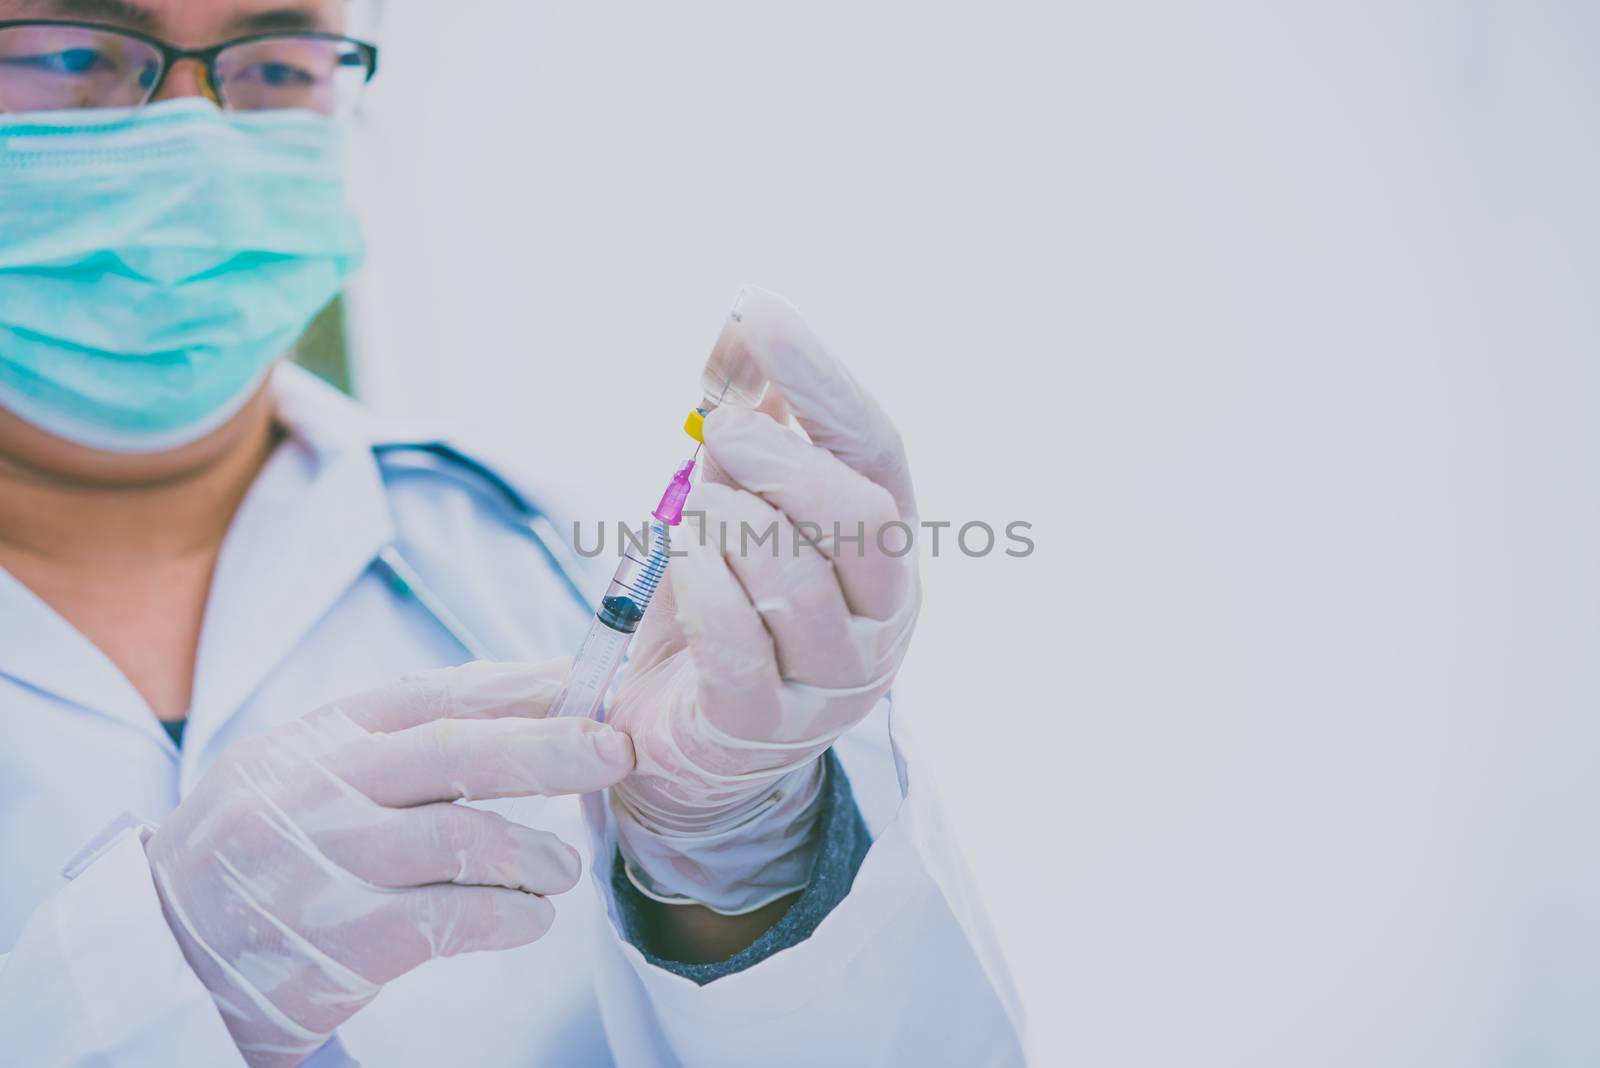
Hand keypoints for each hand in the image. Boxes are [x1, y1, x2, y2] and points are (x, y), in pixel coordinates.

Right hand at [145, 661, 634, 1066]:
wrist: (155, 956)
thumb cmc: (250, 859)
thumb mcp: (295, 775)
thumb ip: (385, 746)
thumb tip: (512, 707)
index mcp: (319, 737)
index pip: (437, 694)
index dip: (521, 684)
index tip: (587, 680)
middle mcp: (321, 788)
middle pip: (459, 750)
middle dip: (550, 746)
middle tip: (615, 751)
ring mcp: (327, 862)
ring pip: (465, 837)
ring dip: (534, 852)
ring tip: (562, 869)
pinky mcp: (339, 941)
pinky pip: (453, 916)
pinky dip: (510, 916)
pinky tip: (528, 921)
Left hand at [606, 287, 920, 913]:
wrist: (691, 748)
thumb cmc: (725, 611)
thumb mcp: (738, 509)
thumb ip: (747, 430)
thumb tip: (743, 328)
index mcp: (885, 552)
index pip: (878, 453)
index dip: (821, 381)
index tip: (758, 315)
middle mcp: (881, 619)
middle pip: (864, 520)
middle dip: (781, 460)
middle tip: (715, 434)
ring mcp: (831, 681)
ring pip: (795, 580)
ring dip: (727, 524)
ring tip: (693, 515)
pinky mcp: (764, 726)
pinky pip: (735, 644)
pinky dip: (699, 585)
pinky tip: (680, 562)